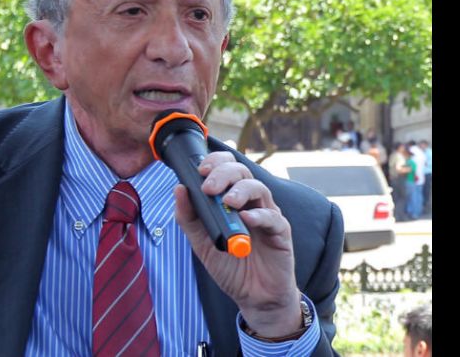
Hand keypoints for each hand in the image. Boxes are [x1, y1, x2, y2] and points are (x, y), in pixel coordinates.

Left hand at [174, 151, 300, 336]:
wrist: (253, 296)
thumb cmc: (229, 265)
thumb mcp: (200, 241)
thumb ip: (188, 217)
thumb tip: (179, 188)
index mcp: (231, 199)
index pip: (227, 168)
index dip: (215, 162)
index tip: (200, 169)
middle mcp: (250, 202)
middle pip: (241, 172)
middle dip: (223, 174)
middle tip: (208, 188)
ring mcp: (267, 215)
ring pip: (258, 188)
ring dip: (240, 191)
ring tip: (227, 202)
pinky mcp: (280, 233)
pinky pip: (272, 218)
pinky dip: (259, 215)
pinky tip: (246, 219)